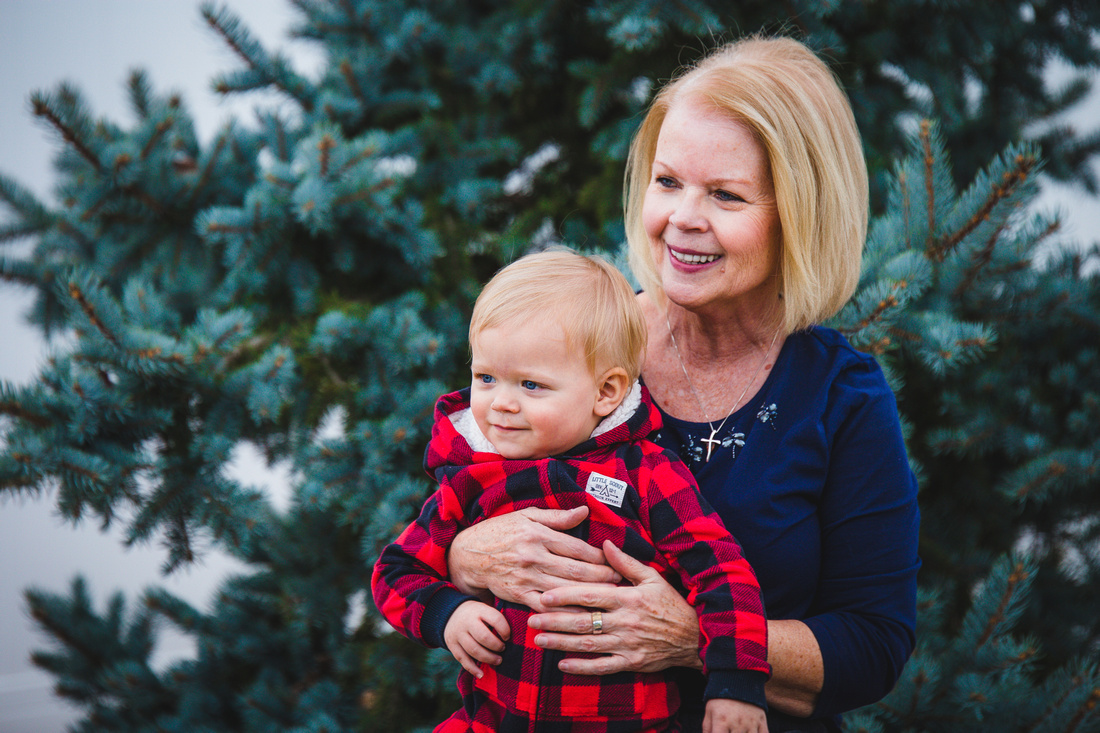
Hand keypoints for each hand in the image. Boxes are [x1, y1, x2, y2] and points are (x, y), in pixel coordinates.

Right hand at [442, 601, 510, 678]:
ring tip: (498, 660)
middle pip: (483, 637)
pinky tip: (481, 674)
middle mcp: (467, 622)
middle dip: (496, 646)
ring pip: (473, 649)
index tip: (508, 637)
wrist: (451, 613)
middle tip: (503, 649)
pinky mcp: (452, 645)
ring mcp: (458, 634)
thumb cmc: (477, 614)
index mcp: (479, 610)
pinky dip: (473, 669)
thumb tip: (517, 633)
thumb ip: (497, 619)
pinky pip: (463, 659)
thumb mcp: (485, 609)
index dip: (505, 630)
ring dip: (488, 658)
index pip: (495, 619)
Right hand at [447, 506, 621, 611]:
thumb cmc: (500, 532)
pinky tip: (580, 614)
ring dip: (589, 595)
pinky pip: (546, 605)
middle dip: (601, 577)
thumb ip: (557, 516)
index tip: (614, 562)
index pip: (577, 547)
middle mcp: (533, 555)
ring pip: (565, 589)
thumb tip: (585, 511)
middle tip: (619, 581)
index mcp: (538, 534)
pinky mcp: (518, 595)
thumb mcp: (526, 516)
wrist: (467, 555)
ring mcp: (526, 577)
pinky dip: (564, 611)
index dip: (599, 556)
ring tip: (608, 598)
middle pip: (576, 570)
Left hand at [528, 540, 700, 674]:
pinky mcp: (631, 663)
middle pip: (583, 621)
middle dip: (554, 621)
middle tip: (531, 620)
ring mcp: (627, 644)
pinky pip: (602, 667)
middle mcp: (625, 621)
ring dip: (561, 643)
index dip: (564, 596)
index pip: (590, 595)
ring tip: (538, 641)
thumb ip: (626, 562)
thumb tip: (604, 543)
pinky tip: (562, 664)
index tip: (543, 596)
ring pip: (588, 644)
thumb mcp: (652, 577)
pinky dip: (582, 667)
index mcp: (628, 598)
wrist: (694, 637)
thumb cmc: (670, 603)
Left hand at [703, 698, 767, 732]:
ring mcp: (751, 723)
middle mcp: (737, 723)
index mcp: (722, 721)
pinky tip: (750, 732)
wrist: (737, 679)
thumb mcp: (709, 711)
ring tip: (739, 730)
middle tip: (730, 730)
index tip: (720, 732)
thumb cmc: (720, 699)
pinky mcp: (762, 721)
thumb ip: (707, 729)